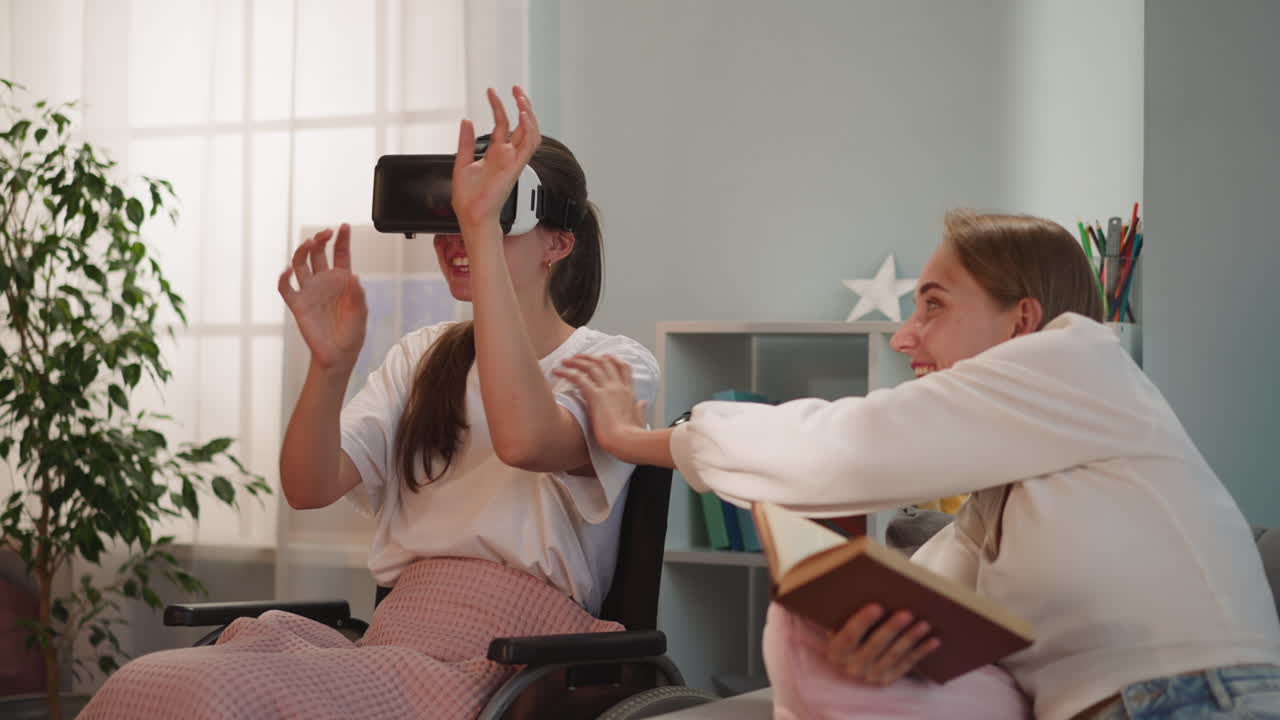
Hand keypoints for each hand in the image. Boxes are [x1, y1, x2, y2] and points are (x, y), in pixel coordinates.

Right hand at [278, 224, 366, 371]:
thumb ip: (358, 295)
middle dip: (320, 240)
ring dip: (303, 251)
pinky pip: (286, 288)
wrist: (338, 355)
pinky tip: (288, 270)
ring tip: (309, 243)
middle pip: (318, 253)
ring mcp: (309, 291)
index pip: (340, 254)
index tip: (344, 226)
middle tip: (325, 233)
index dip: (342, 239)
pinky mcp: (297, 304)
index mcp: (341, 280)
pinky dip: (284, 278)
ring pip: (300, 264)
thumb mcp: (360, 313)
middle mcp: (324, 281)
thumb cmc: (352, 333)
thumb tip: (354, 276)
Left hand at [451, 86, 540, 232]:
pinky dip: (529, 129)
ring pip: (530, 133)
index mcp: (496, 153)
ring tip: (521, 98)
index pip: (503, 123)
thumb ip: (465, 141)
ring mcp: (513, 160)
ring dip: (529, 114)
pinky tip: (524, 115)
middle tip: (516, 89)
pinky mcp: (515, 167)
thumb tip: (466, 120)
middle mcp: (507, 155)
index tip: (491, 91)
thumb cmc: (468, 197)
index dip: (498, 106)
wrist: (470, 215)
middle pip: (522, 125)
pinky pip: (529, 146)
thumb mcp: (462, 162)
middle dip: (522, 105)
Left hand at [553, 354, 647, 456]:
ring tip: (564, 361)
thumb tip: (643, 402)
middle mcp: (618, 387)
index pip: (623, 368)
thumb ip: (640, 409)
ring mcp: (608, 390)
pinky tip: (557, 371)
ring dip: (576, 361)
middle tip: (577, 357)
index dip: (612, 359)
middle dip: (589, 357)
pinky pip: (578, 378)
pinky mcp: (596, 396)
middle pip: (604, 362)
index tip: (603, 356)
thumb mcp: (639, 418)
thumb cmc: (632, 436)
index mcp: (628, 392)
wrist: (628, 441)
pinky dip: (566, 372)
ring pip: (590, 367)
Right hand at [826, 603, 939, 685]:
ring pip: (894, 655)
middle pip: (874, 646)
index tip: (877, 606)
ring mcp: (871, 676)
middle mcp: (852, 667)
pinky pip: (907, 664)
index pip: (848, 636)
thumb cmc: (844, 632)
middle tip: (907, 613)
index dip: (862, 621)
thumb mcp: (838, 626)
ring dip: (911, 639)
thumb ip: (845, 612)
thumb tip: (863, 586)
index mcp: (836, 652)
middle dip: (892, 629)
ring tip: (924, 624)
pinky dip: (921, 652)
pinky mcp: (888, 679)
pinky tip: (934, 641)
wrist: (847, 663)